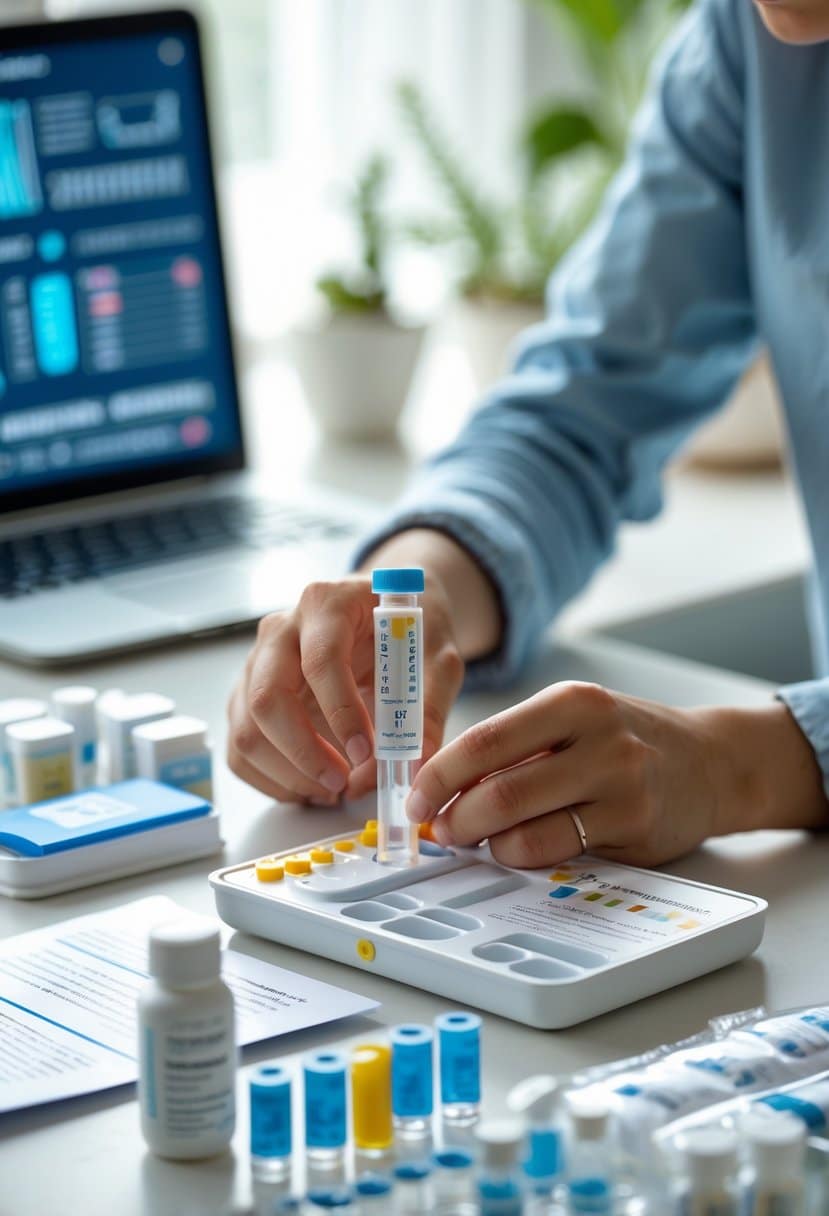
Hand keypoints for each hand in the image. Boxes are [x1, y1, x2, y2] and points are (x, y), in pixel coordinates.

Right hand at [227, 574, 463, 804]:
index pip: (321, 660)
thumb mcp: (436, 658)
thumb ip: (427, 709)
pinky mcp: (248, 696)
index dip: (341, 712)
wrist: (386, 615)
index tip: (366, 751)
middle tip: (343, 782)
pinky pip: (241, 748)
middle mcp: (281, 631)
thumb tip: (413, 766)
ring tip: (334, 788)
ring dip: (288, 774)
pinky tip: (312, 787)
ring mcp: (256, 664)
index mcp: (328, 605)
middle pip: (267, 697)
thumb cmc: (407, 631)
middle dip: (303, 752)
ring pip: (247, 729)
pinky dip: (272, 780)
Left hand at [405, 681, 827, 867]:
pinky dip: (524, 855)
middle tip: (438, 829)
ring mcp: (621, 789)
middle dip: (455, 817)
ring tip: (476, 839)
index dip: (439, 776)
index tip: (415, 798)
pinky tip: (516, 848)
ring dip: (485, 843)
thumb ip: (517, 745)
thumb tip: (443, 785)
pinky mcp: (634, 831)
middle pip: (500, 790)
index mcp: (573, 701)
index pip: (485, 740)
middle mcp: (600, 740)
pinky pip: (559, 853)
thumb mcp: (574, 719)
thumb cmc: (626, 738)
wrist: (711, 762)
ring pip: (526, 830)